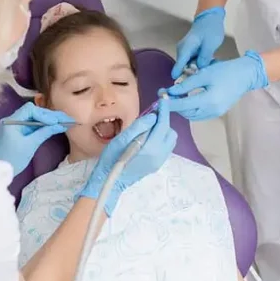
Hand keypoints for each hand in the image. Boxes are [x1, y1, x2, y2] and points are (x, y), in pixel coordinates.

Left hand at [0, 102, 74, 175]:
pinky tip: (54, 126)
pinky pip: (32, 124)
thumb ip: (44, 132)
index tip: (55, 122)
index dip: (44, 115)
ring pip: (34, 117)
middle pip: (33, 112)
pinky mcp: (18, 131)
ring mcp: (14, 125)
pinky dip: (42, 125)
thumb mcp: (31, 145)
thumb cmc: (14, 159)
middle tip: (65, 119)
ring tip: (63, 121)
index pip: (30, 110)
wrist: (2, 170)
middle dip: (49, 116)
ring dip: (47, 120)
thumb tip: (60, 126)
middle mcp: (11, 120)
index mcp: (11, 121)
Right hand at [78, 99, 177, 214]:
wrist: (110, 181)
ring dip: (162, 130)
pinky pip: (165, 148)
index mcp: (151, 148)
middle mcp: (159, 155)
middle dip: (163, 121)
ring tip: (148, 128)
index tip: (163, 99)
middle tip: (150, 116)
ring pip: (169, 140)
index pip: (163, 125)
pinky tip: (148, 138)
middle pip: (170, 132)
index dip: (164, 111)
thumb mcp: (121, 139)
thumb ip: (139, 127)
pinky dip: (160, 139)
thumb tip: (153, 116)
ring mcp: (159, 161)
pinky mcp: (156, 165)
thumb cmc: (111, 159)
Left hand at [163, 51, 268, 120]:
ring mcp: (215, 113)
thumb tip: (170, 91)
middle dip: (174, 105)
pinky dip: (190, 108)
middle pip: (186, 113)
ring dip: (182, 108)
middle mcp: (211, 111)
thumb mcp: (203, 74)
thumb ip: (186, 84)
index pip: (182, 106)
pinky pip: (199, 114)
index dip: (169, 102)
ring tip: (176, 95)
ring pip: (192, 115)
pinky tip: (187, 99)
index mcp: (208, 101)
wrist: (245, 75)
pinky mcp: (217, 113)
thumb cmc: (225, 71)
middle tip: (166, 93)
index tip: (159, 97)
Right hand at [172, 7, 226, 78]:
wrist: (210, 18)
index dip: (180, 79)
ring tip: (208, 71)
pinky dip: (198, 65)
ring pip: (187, 66)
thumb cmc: (210, 30)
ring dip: (196, 70)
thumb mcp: (210, 45)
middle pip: (182, 69)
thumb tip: (199, 70)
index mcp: (185, 49)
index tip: (182, 89)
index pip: (178, 67)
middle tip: (203, 80)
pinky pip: (191, 62)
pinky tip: (208, 65)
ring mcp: (184, 51)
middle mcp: (182, 51)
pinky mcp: (188, 52)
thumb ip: (204, 59)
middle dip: (191, 75)